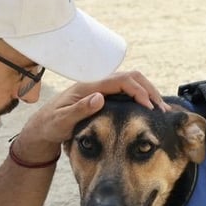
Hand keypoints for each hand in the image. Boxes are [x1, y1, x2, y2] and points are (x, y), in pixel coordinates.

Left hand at [15, 70, 168, 160]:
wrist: (42, 128)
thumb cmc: (51, 125)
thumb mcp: (62, 121)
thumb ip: (80, 109)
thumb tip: (100, 98)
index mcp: (89, 87)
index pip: (121, 81)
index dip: (138, 91)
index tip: (149, 107)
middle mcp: (97, 85)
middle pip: (131, 77)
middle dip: (149, 90)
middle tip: (162, 108)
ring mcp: (101, 90)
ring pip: (131, 83)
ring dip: (148, 94)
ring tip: (161, 110)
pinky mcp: (104, 97)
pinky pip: (127, 92)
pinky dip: (142, 98)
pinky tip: (149, 111)